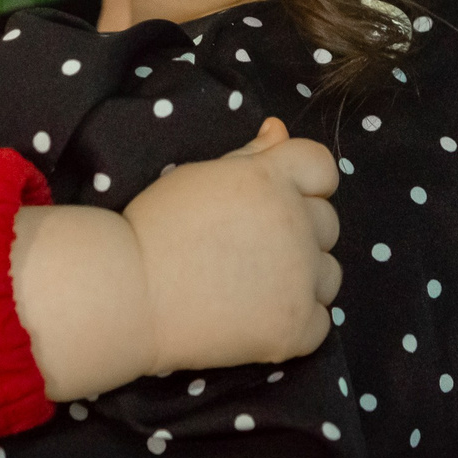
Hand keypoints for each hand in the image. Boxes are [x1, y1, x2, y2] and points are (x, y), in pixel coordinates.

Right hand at [122, 118, 341, 373]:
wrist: (128, 294)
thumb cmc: (156, 228)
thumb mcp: (201, 176)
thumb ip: (250, 153)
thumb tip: (280, 129)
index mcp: (272, 180)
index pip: (323, 167)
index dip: (306, 182)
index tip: (279, 200)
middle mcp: (295, 224)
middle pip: (327, 223)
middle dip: (299, 231)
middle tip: (250, 248)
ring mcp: (299, 279)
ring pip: (329, 273)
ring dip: (304, 278)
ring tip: (254, 285)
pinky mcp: (294, 328)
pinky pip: (321, 322)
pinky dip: (296, 322)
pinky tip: (257, 317)